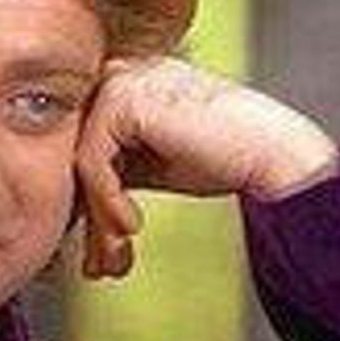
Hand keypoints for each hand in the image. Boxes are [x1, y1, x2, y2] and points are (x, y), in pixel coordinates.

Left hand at [75, 57, 339, 278]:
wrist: (273, 155)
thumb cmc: (224, 160)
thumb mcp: (151, 165)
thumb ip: (111, 169)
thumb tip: (67, 206)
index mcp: (125, 83)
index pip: (84, 148)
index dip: (89, 206)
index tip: (101, 252)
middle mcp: (119, 73)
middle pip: (77, 155)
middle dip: (89, 219)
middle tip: (103, 267)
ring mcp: (120, 80)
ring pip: (80, 162)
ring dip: (98, 218)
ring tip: (119, 254)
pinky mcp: (123, 97)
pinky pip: (92, 159)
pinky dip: (107, 200)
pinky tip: (133, 224)